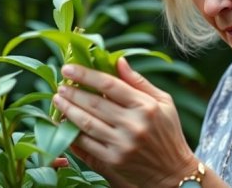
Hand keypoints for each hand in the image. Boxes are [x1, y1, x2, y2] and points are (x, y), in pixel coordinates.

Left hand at [52, 57, 195, 186]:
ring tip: (58, 100)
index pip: (110, 85)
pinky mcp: (113, 161)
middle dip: (73, 92)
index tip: (69, 68)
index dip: (86, 75)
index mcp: (146, 106)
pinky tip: (65, 124)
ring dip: (68, 111)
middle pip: (95, 103)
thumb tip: (119, 61)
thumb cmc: (168, 132)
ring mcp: (122, 145)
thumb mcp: (163, 102)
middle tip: (60, 85)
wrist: (173, 172)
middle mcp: (133, 125)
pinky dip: (72, 133)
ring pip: (86, 123)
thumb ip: (139, 82)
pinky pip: (86, 144)